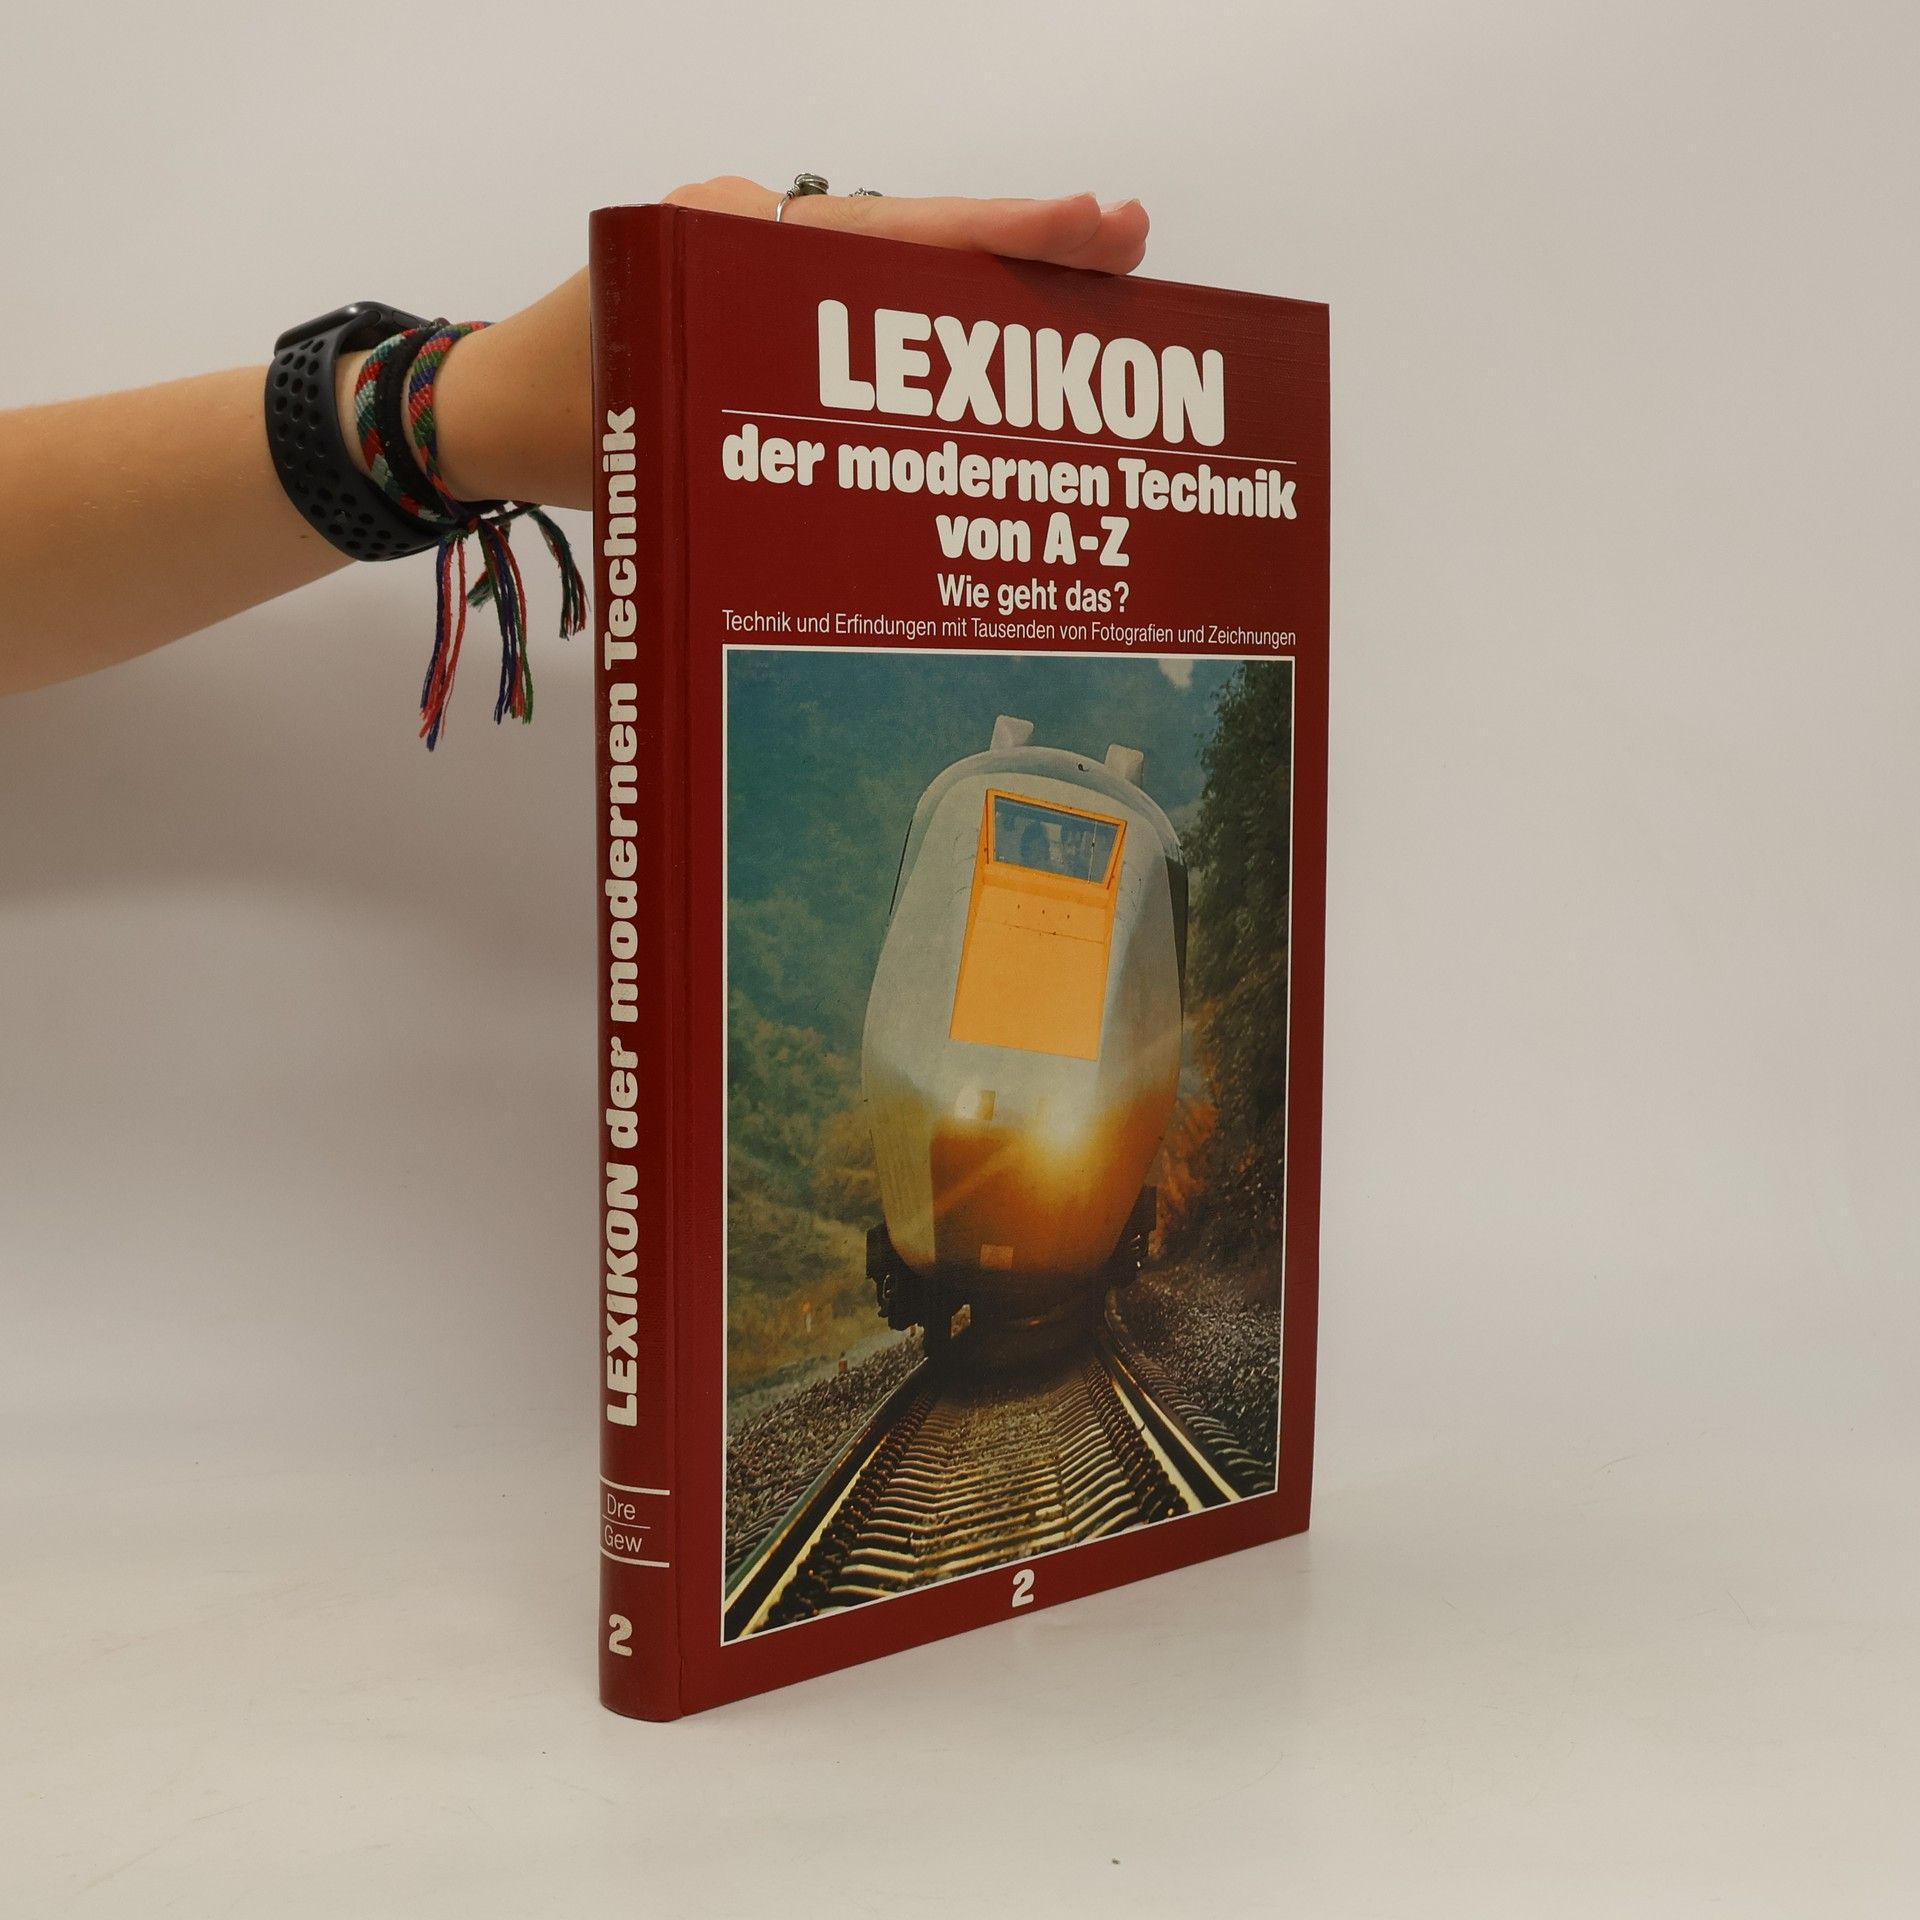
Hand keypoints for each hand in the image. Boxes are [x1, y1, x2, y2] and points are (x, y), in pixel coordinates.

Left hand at [427, 179, 1150, 510]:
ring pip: (896, 257)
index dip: (994, 238)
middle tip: (1129, 240)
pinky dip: (933, 307)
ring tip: (1095, 275)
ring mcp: (755, 255)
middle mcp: (748, 231)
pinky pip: (861, 292)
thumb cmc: (557, 433)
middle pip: (911, 230)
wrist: (475, 414)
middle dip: (1022, 237)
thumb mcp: (659, 449)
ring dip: (986, 272)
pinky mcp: (754, 291)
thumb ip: (761, 447)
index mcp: (726, 246)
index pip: (886, 235)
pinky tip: (1000, 329)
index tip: (1088, 225)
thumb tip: (906, 482)